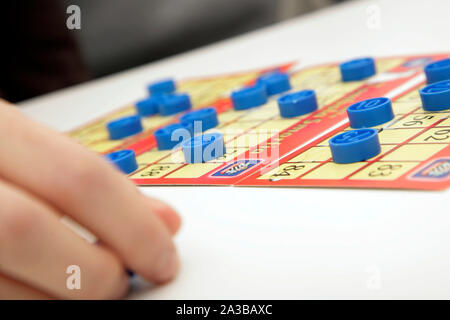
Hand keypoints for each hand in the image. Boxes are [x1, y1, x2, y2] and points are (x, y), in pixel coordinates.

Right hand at [0, 100, 180, 298]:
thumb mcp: (28, 148)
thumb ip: (89, 183)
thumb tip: (164, 223)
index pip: (77, 177)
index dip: (133, 226)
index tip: (164, 257)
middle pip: (29, 230)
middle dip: (95, 270)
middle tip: (123, 280)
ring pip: (0, 284)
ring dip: (63, 299)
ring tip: (85, 290)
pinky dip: (31, 304)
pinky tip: (47, 294)